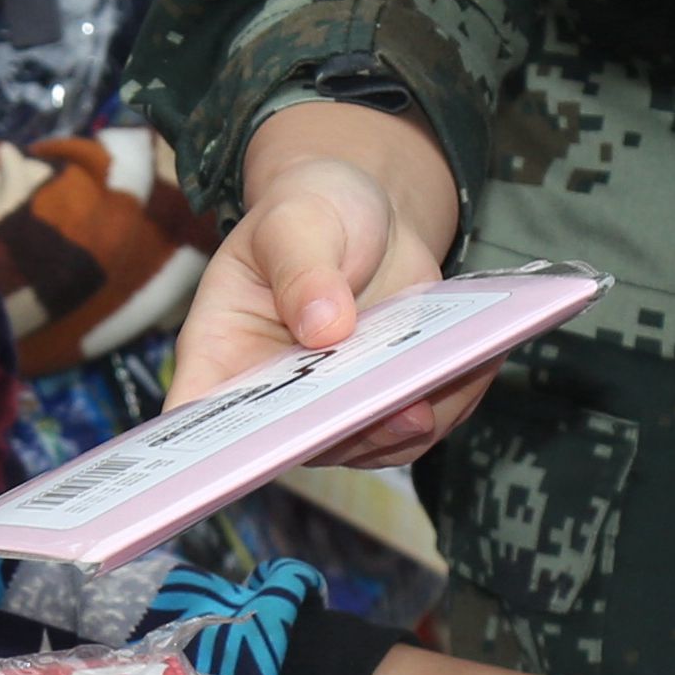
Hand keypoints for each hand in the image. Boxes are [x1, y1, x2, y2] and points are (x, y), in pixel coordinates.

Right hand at [172, 103, 474, 465]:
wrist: (368, 215)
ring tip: (447, 377)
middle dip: (352, 436)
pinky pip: (417, 425)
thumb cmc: (310, 212)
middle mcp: (272, 397)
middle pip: (297, 444)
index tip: (242, 462)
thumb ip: (302, 269)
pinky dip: (449, 400)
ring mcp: (331, 408)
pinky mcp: (383, 405)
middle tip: (400, 412)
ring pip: (367, 445)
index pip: (200, 416)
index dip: (208, 452)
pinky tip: (474, 360)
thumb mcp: (296, 220)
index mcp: (222, 352)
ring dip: (412, 421)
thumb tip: (323, 327)